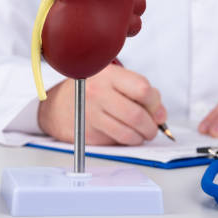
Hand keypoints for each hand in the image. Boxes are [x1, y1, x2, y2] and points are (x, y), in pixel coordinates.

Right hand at [38, 64, 166, 144]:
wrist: (57, 106)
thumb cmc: (91, 90)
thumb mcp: (113, 80)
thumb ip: (140, 92)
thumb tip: (160, 115)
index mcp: (108, 74)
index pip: (142, 89)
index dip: (155, 102)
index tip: (155, 108)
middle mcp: (97, 93)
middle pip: (136, 115)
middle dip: (151, 126)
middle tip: (152, 128)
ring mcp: (90, 115)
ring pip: (128, 133)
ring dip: (141, 137)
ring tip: (142, 134)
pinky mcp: (87, 133)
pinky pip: (116, 142)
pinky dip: (127, 142)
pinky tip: (125, 134)